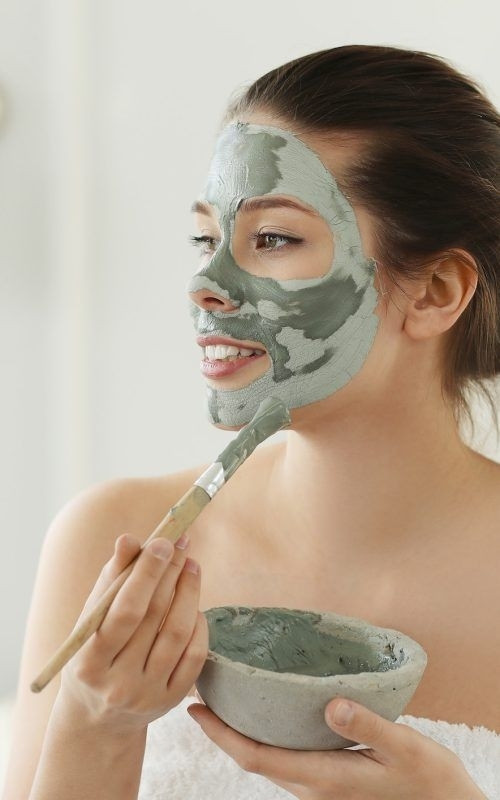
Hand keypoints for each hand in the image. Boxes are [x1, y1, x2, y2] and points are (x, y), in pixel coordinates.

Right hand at [59, 533, 207, 733]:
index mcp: (89, 661)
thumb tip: (129, 539)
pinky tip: (195, 605)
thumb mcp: (90, 619)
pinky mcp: (171, 701)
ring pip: (178, 634)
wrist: (98, 717)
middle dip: (170, 573)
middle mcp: (118, 683)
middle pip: (154, 617)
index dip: (146, 574)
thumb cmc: (93, 652)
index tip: (163, 541)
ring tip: (191, 565)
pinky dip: (198, 624)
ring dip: (189, 592)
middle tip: (181, 542)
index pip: (125, 611)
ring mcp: (147, 695)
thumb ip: (111, 579)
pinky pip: (194, 656)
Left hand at [187, 697, 486, 798]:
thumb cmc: (430, 782)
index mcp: (325, 778)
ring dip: (240, 732)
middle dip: (222, 728)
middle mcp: (314, 786)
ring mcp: (320, 788)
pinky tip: (266, 714)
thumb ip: (368, 724)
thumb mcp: (405, 749)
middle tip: (201, 691)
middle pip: (253, 757)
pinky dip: (265, 736)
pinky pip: (284, 759)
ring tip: (225, 697)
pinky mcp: (329, 782)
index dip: (221, 734)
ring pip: (267, 759)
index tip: (195, 709)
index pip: (257, 757)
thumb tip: (331, 703)